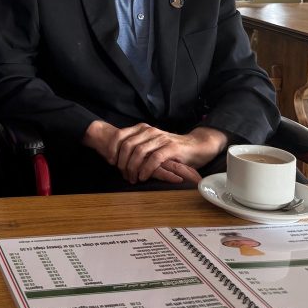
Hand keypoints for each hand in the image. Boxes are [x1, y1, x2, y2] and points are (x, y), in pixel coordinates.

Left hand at [82, 121, 225, 184]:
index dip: (112, 148)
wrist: (197, 145)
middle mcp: (150, 131)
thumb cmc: (172, 148)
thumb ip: (137, 146)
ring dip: (133, 167)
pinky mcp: (171, 148)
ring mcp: (161, 139)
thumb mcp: (151, 144)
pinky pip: (154, 159)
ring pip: (139, 152)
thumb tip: (117, 158)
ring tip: (132, 178)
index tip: (110, 161)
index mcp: (142, 129)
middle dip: (122, 162)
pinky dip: (146, 169)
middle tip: (123, 174)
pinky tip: (143, 177)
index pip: (120, 135)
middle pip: (127, 145)